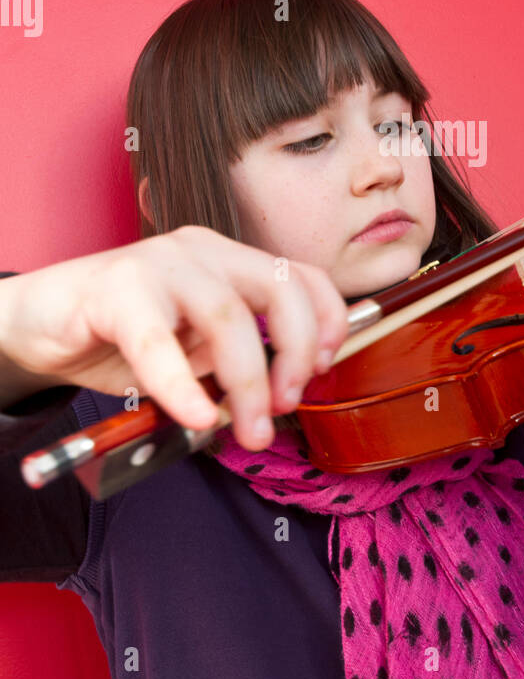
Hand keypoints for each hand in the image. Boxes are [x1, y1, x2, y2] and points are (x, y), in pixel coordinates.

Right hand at [0, 226, 348, 449]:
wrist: (41, 320)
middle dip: (296, 356)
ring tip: (245, 427)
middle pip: (278, 291)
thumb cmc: (120, 335)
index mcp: (228, 260)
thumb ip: (233, 361)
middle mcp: (202, 251)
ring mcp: (160, 264)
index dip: (327, 321)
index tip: (326, 369)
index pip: (300, 276)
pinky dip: (184, 387)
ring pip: (228, 317)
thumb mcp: (193, 349)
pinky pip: (159, 343)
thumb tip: (278, 400)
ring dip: (248, 382)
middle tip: (285, 407)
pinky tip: (196, 415)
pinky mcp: (116, 288)